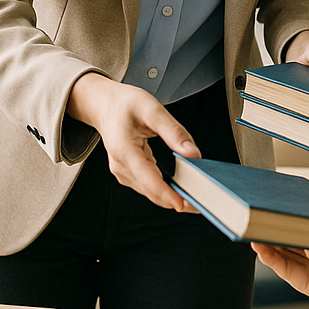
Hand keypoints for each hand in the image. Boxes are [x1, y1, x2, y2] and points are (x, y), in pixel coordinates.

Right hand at [67, 72, 199, 209]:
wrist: (105, 105)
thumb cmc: (125, 105)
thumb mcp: (153, 110)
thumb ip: (174, 132)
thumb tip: (193, 154)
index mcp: (125, 151)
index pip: (148, 179)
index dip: (167, 194)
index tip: (184, 204)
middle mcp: (121, 166)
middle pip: (151, 191)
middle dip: (176, 198)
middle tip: (203, 200)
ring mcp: (123, 172)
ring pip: (151, 192)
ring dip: (172, 196)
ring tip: (197, 195)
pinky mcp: (128, 173)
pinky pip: (149, 186)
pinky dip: (165, 189)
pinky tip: (181, 186)